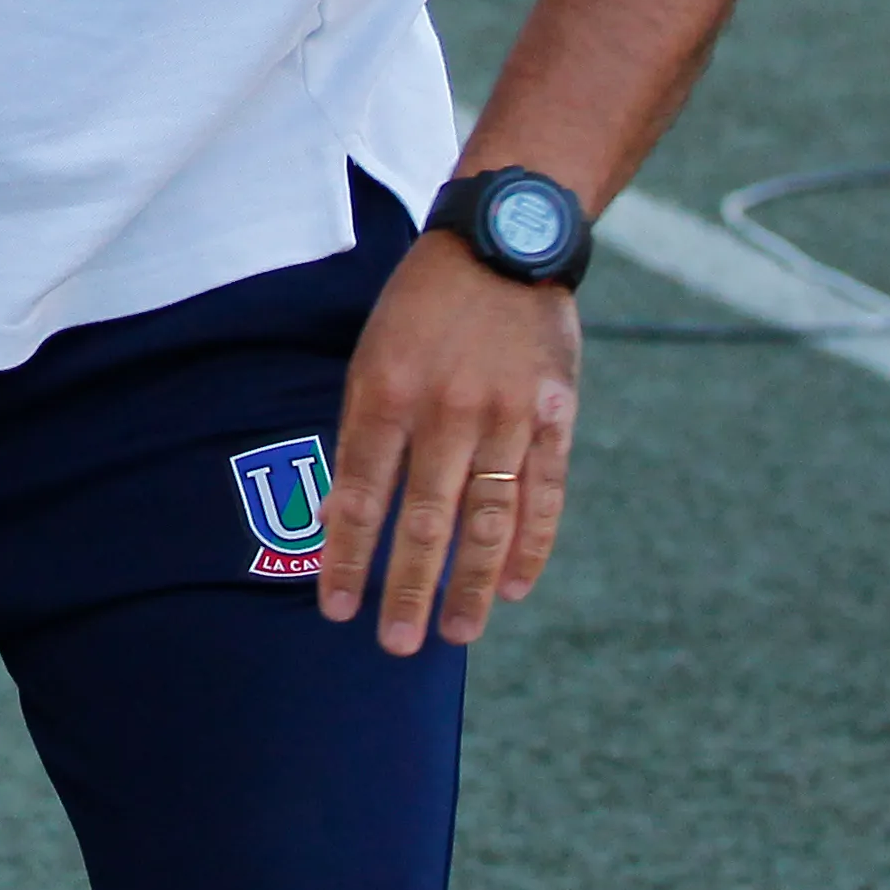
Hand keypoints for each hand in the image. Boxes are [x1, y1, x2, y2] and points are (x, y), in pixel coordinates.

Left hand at [316, 231, 580, 653]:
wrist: (501, 245)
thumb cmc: (419, 308)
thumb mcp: (371, 353)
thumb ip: (366, 427)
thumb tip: (347, 510)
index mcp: (385, 392)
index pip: (359, 493)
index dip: (347, 556)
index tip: (336, 608)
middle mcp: (445, 410)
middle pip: (424, 519)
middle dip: (408, 588)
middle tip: (396, 645)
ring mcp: (505, 416)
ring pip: (486, 519)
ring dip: (468, 584)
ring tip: (454, 634)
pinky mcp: (554, 417)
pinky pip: (543, 496)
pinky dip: (527, 547)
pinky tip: (510, 588)